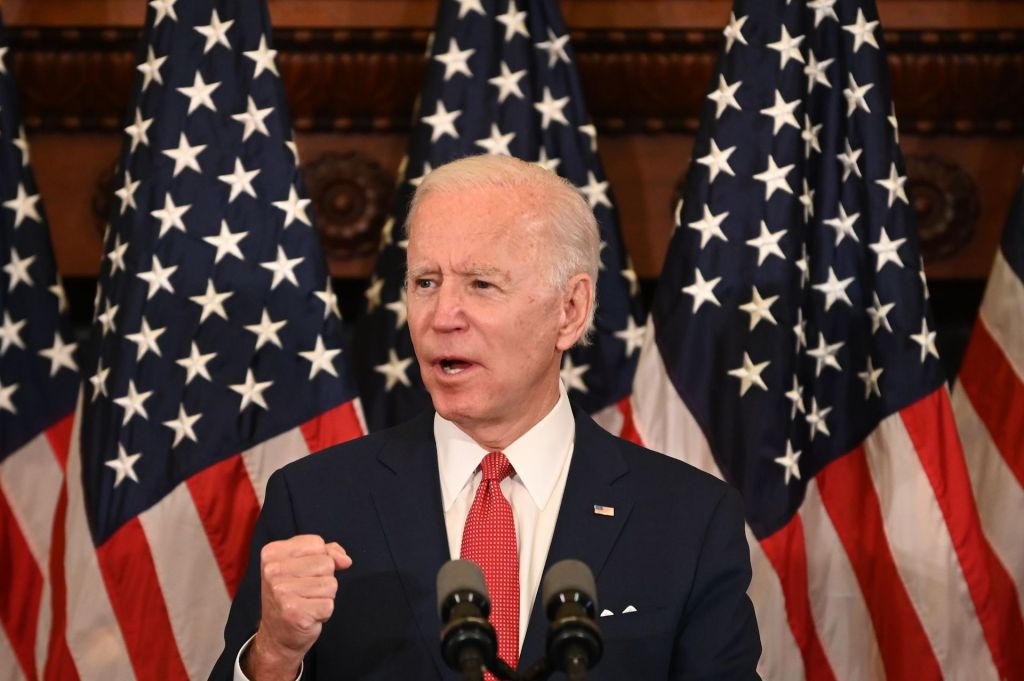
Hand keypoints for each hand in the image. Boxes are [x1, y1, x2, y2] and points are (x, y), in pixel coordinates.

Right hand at [243, 535, 352, 679]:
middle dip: (323, 578)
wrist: (276, 635)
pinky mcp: (295, 613)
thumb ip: (326, 553)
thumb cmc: (291, 596)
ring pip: (330, 584)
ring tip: (306, 602)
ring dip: (325, 596)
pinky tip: (308, 615)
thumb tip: (345, 560)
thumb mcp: (302, 565)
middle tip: (304, 591)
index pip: (316, 543)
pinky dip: (323, 612)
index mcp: (272, 553)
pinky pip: (329, 604)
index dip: (319, 558)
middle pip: (326, 563)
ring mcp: (282, 592)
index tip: (302, 573)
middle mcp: (273, 571)